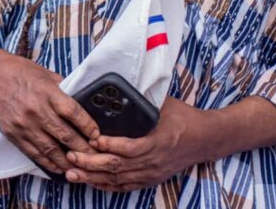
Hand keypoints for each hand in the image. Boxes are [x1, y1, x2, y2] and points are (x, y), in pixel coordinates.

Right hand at [0, 49, 100, 175]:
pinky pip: (33, 153)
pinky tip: (58, 167)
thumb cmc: (18, 71)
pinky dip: (48, 162)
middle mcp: (35, 109)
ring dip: (67, 161)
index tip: (97, 135)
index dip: (88, 126)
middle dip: (83, 148)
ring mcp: (23, 124)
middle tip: (95, 156)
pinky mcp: (12, 134)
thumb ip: (63, 89)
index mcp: (47, 92)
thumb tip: (82, 101)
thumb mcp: (45, 74)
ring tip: (79, 167)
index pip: (74, 113)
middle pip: (65, 134)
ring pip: (50, 149)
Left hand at [64, 97, 208, 192]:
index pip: (130, 148)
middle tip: (71, 156)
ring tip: (71, 173)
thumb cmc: (182, 118)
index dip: (109, 145)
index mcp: (158, 141)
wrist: (204, 139)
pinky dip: (106, 185)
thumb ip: (140, 100)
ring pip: (118, 179)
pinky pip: (124, 186)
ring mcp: (151, 173)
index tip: (92, 138)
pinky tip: (90, 182)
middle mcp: (153, 161)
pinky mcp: (150, 179)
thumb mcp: (163, 104)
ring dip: (93, 177)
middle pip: (118, 166)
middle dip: (91, 163)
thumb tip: (116, 88)